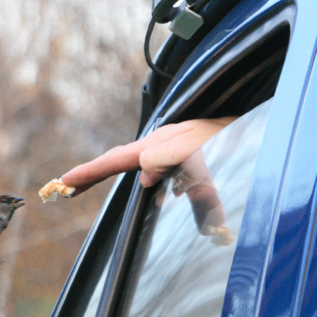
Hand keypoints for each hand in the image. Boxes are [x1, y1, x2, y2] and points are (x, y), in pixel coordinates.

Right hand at [61, 117, 235, 194]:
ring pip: (136, 163)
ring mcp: (172, 147)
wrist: (251, 128)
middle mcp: (161, 144)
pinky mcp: (185, 153)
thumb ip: (170, 163)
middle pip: (119, 159)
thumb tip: (144, 176)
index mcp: (159, 145)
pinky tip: (148, 188)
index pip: (116, 160)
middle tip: (67, 186)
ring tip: (88, 184)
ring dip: (112, 173)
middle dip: (93, 173)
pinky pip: (155, 167)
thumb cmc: (228, 140)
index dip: (90, 172)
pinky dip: (143, 177)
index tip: (65, 183)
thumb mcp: (201, 155)